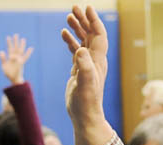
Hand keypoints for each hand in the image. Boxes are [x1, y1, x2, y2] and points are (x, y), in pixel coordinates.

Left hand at [0, 34, 33, 84]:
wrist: (13, 79)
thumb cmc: (8, 73)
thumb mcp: (4, 66)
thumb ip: (3, 59)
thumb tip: (1, 51)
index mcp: (10, 58)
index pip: (9, 48)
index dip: (9, 43)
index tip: (8, 37)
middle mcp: (15, 57)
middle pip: (15, 48)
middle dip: (15, 41)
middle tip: (16, 34)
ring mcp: (19, 60)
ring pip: (20, 51)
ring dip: (21, 45)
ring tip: (23, 39)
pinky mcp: (22, 63)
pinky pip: (26, 57)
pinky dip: (28, 53)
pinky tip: (31, 48)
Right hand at [61, 4, 110, 144]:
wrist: (85, 116)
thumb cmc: (86, 102)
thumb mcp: (85, 84)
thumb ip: (84, 67)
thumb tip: (81, 50)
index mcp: (97, 60)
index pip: (98, 35)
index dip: (94, 21)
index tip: (87, 7)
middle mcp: (94, 61)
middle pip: (91, 35)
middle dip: (84, 20)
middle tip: (74, 7)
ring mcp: (87, 65)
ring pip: (84, 41)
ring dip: (78, 28)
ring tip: (69, 16)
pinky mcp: (79, 71)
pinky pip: (76, 51)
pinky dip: (71, 41)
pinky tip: (64, 34)